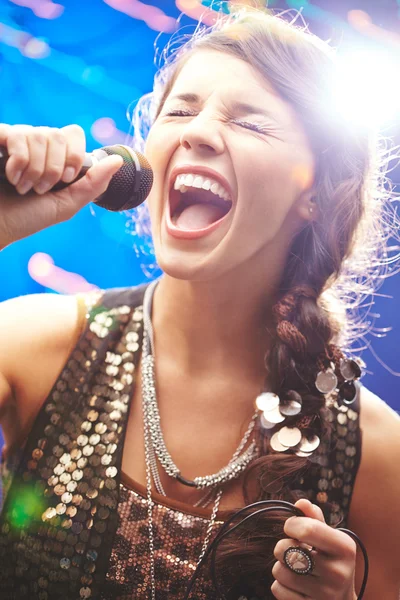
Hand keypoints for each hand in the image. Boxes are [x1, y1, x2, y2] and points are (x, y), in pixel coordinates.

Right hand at [0, 123, 122, 248]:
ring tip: (23, 187)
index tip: (66, 180)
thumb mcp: (66, 205)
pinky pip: (16, 134)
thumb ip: (93, 183)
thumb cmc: (27, 218)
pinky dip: (19, 160)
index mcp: (55, 156)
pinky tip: (11, 176)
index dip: (73, 156)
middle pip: (58, 135)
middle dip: (54, 168)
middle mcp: (36, 144)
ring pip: (39, 134)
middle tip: (41, 189)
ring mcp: (16, 141)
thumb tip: (118, 160)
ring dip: (35, 169)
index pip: (73, 134)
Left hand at [271, 499, 356, 599]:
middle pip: (286, 550)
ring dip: (281, 567)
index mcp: (344, 548)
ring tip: (295, 568)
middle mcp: (338, 572)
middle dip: (283, 547)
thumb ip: (314, 518)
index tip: (292, 527)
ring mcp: (325, 594)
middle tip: (293, 550)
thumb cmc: (332, 561)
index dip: (291, 524)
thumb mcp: (330, 538)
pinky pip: (278, 590)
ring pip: (279, 571)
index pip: (307, 528)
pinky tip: (295, 585)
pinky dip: (281, 585)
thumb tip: (301, 502)